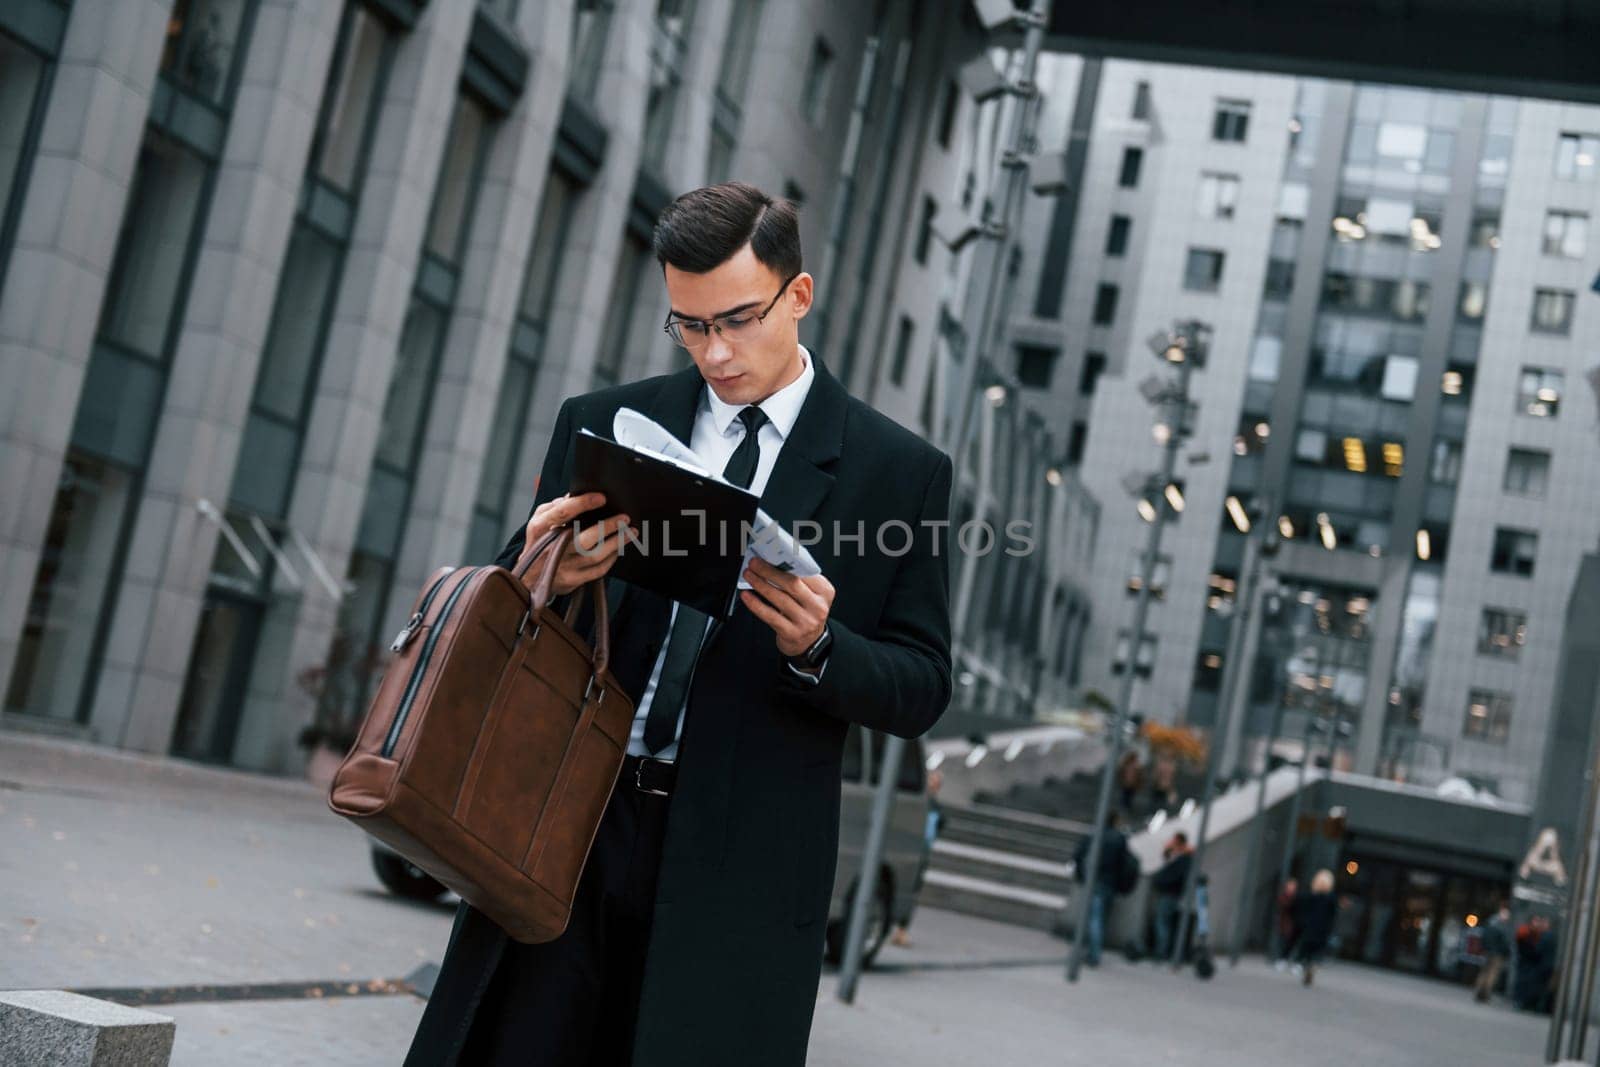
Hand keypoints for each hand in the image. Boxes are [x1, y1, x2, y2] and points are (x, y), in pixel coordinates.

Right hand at [515, 492, 632, 596]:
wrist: (529, 578)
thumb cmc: (538, 544)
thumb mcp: (538, 521)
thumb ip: (555, 507)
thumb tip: (575, 496)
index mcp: (541, 529)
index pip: (563, 513)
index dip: (583, 503)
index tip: (601, 498)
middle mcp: (553, 549)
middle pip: (585, 538)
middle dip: (608, 527)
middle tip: (625, 518)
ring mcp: (564, 566)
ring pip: (596, 555)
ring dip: (617, 542)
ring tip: (631, 532)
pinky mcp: (573, 581)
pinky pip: (598, 570)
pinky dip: (611, 558)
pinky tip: (619, 549)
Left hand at [738, 557, 833, 657]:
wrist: (808, 643)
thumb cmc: (806, 612)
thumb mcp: (810, 595)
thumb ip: (799, 580)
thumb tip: (773, 562)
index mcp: (825, 592)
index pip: (805, 572)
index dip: (786, 562)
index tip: (770, 554)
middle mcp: (818, 607)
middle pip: (792, 584)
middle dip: (769, 571)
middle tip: (754, 563)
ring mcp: (805, 621)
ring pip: (779, 599)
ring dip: (760, 584)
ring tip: (749, 575)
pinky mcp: (791, 633)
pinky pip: (769, 615)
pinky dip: (755, 604)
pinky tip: (747, 595)